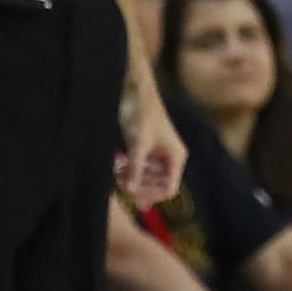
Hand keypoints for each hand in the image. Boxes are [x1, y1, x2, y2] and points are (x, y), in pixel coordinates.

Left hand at [117, 76, 184, 207]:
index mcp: (175, 157)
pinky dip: (128, 170)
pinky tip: (116, 166)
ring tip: (115, 174)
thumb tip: (129, 191)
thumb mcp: (138, 144)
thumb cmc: (142, 116)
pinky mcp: (146, 151)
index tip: (131, 195)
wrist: (136, 94)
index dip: (151, 195)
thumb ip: (135, 169)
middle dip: (138, 187)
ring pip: (147, 179)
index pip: (168, 189)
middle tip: (119, 185)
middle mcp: (169, 159)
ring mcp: (157, 155)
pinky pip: (139, 169)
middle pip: (157, 186)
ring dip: (131, 179)